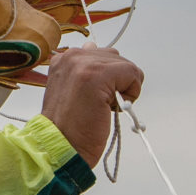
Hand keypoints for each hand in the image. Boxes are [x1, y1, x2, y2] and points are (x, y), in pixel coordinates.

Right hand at [41, 47, 143, 167]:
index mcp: (64, 59)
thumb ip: (83, 68)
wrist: (63, 146)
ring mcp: (84, 64)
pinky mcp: (98, 74)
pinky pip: (132, 73)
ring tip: (103, 105)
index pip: (101, 54)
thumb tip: (95, 48)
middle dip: (116, 82)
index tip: (94, 97)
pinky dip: (132, 93)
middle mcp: (72, 56)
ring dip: (124, 87)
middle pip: (115, 58)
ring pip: (126, 65)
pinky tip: (112, 107)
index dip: (107, 79)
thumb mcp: (71, 88)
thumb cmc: (69, 126)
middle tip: (99, 104)